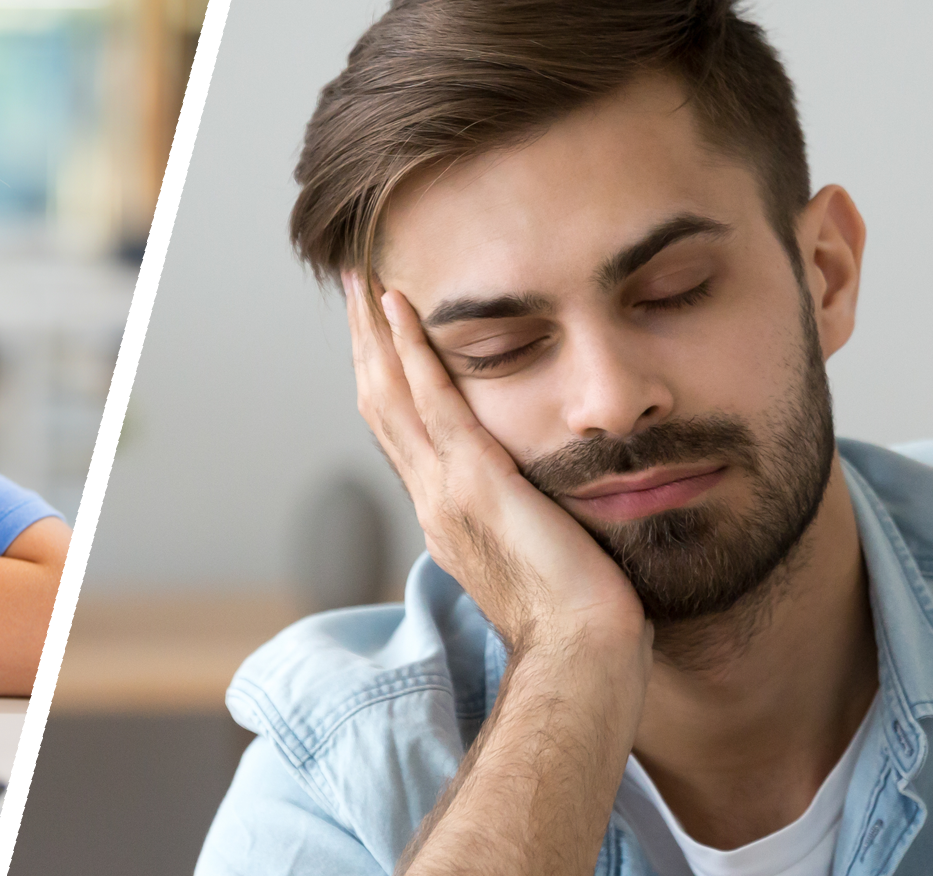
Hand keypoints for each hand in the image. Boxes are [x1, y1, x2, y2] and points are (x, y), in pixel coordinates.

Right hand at [344, 272, 645, 653]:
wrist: (580, 651)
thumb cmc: (577, 618)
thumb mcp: (538, 555)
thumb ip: (524, 519)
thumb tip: (538, 498)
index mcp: (443, 515)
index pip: (401, 434)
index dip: (383, 378)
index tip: (376, 334)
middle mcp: (430, 499)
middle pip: (379, 406)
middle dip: (364, 344)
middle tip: (353, 287)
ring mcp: (444, 490)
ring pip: (390, 395)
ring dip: (374, 334)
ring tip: (364, 281)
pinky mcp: (474, 481)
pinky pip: (431, 402)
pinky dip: (411, 351)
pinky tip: (401, 308)